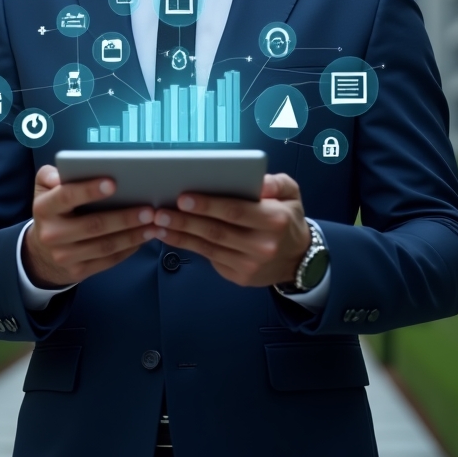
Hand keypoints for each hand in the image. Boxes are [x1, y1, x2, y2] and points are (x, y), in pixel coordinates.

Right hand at [22, 165, 158, 286]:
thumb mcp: (44, 188)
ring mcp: (65, 256)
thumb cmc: (54, 210)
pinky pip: (108, 260)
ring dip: (133, 235)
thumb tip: (63, 174)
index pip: (66, 196)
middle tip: (150, 209)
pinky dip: (129, 249)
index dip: (89, 190)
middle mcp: (52, 234)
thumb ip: (51, 175)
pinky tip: (144, 238)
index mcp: (44, 208)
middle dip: (124, 217)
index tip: (113, 182)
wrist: (43, 253)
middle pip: (93, 225)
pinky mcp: (78, 272)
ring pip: (105, 246)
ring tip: (154, 225)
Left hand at [150, 173, 311, 286]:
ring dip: (180, 234)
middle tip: (160, 210)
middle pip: (217, 231)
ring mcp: (249, 264)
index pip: (236, 211)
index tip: (183, 197)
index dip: (208, 205)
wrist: (298, 259)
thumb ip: (275, 183)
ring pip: (208, 247)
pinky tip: (169, 235)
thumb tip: (256, 180)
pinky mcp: (239, 276)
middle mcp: (262, 245)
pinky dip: (186, 246)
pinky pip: (209, 258)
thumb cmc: (287, 218)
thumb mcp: (291, 193)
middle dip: (186, 220)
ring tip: (158, 222)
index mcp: (274, 220)